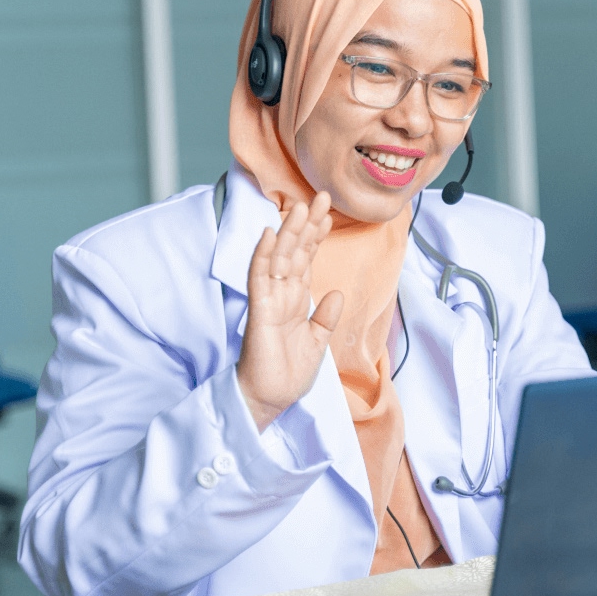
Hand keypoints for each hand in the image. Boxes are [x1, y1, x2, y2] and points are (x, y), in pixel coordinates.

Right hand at [236, 192, 343, 431]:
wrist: (270, 399)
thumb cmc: (288, 373)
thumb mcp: (317, 342)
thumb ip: (325, 317)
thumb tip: (337, 292)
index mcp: (297, 300)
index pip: (307, 260)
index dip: (316, 236)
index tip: (328, 214)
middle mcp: (283, 294)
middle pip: (295, 251)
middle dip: (307, 224)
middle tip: (321, 196)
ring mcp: (270, 300)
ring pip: (279, 258)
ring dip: (289, 232)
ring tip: (300, 206)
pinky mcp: (259, 311)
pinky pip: (259, 279)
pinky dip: (264, 256)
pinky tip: (270, 235)